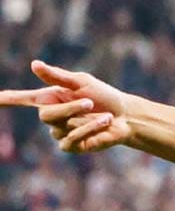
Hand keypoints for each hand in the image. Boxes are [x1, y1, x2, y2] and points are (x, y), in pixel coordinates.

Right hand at [0, 61, 131, 152]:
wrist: (126, 116)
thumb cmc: (104, 96)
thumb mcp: (82, 82)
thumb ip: (58, 77)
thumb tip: (34, 65)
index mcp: (49, 98)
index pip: (19, 99)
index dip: (5, 100)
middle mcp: (51, 116)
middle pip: (46, 115)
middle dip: (70, 108)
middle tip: (90, 102)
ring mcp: (59, 132)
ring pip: (60, 128)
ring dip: (85, 119)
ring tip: (104, 115)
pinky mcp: (71, 146)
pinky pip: (71, 140)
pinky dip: (89, 130)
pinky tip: (104, 124)